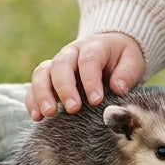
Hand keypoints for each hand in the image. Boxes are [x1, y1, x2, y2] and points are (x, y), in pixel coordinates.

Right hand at [25, 32, 145, 120]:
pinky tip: (37, 117)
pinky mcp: (48, 79)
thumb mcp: (132, 60)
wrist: (110, 50)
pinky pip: (34, 87)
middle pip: (61, 65)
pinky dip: (32, 101)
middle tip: (73, 108)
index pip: (88, 60)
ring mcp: (57, 65)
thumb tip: (117, 87)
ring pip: (41, 74)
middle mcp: (71, 53)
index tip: (96, 100)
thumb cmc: (122, 59)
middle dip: (65, 88)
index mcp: (93, 47)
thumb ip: (127, 73)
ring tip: (48, 114)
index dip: (90, 80)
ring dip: (42, 94)